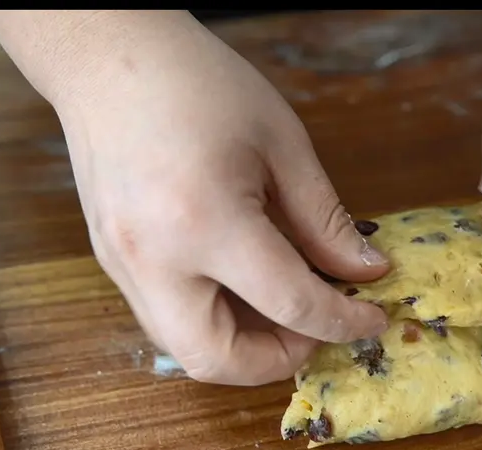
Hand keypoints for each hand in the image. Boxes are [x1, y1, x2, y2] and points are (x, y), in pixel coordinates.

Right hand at [54, 15, 388, 384]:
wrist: (108, 56)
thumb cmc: (199, 84)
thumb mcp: (282, 145)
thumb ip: (326, 221)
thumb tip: (366, 272)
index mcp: (205, 222)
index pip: (290, 304)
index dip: (342, 322)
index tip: (373, 321)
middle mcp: (153, 260)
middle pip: (218, 359)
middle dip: (278, 360)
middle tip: (315, 326)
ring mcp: (122, 266)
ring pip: (185, 347)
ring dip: (243, 345)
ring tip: (284, 303)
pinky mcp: (111, 261)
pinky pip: (165, 317)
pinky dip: (212, 318)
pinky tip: (244, 283)